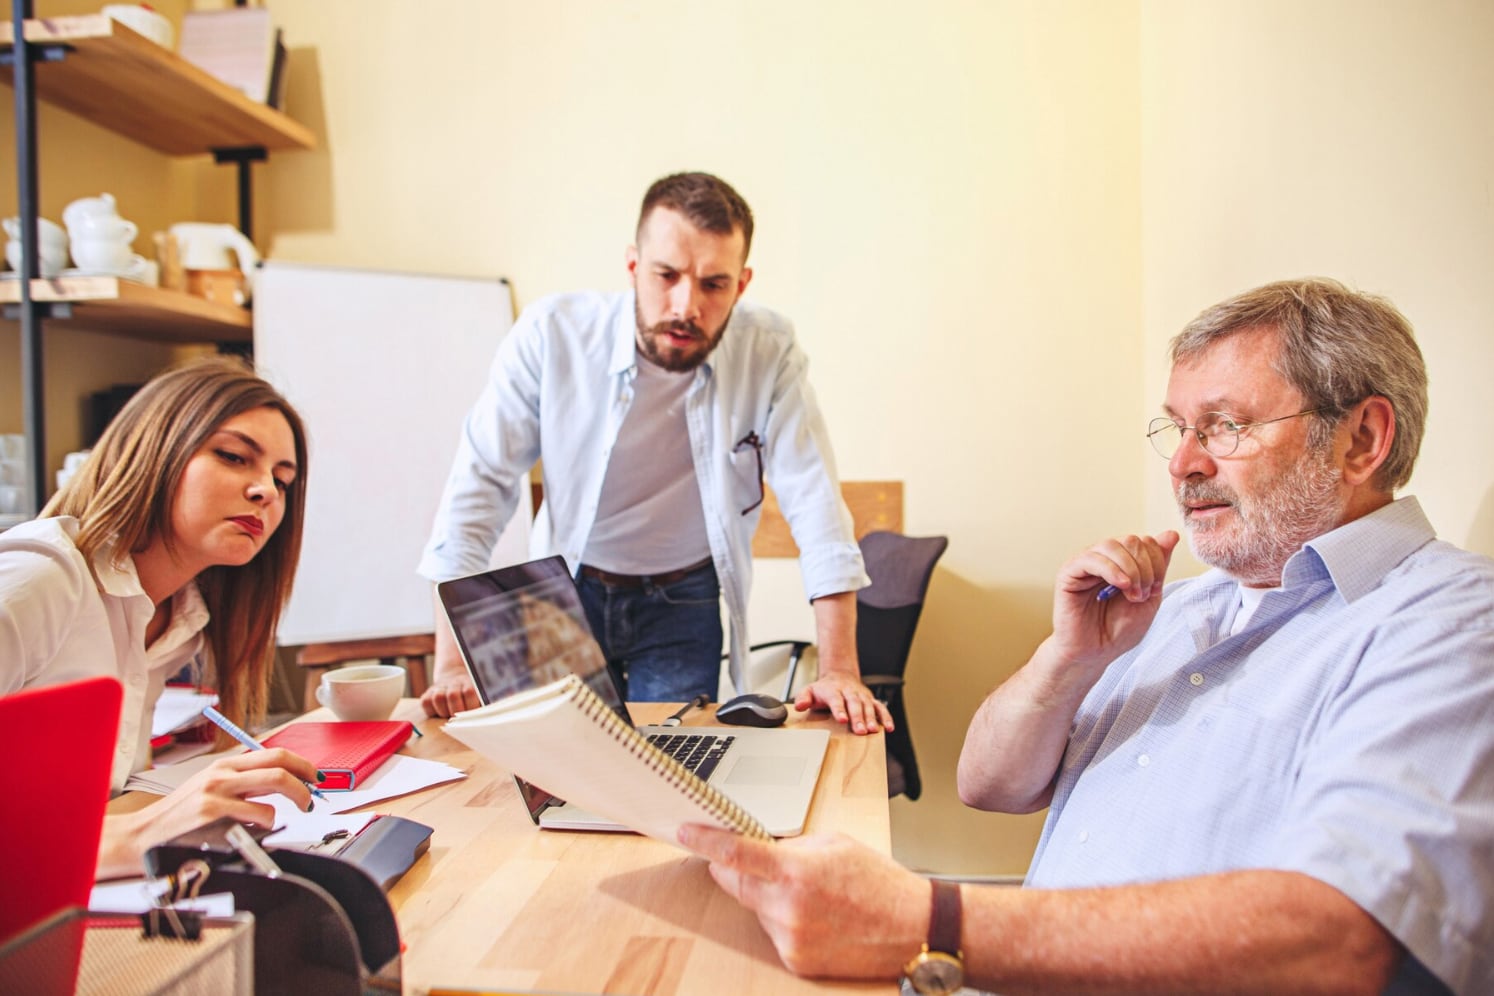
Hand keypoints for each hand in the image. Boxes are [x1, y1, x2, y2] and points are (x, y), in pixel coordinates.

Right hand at [98, 748, 318, 879]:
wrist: (142, 835)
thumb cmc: (179, 817)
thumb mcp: (211, 790)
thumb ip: (243, 785)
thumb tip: (285, 784)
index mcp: (225, 765)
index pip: (275, 754)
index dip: (301, 764)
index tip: (314, 777)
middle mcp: (222, 773)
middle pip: (279, 765)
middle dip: (305, 780)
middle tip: (312, 797)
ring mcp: (217, 791)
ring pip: (274, 785)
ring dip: (292, 801)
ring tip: (292, 813)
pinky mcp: (212, 813)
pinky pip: (257, 814)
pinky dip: (267, 823)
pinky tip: (257, 830)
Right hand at [421, 673, 481, 716]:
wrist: (454, 678)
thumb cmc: (471, 695)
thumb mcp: (480, 696)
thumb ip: (483, 706)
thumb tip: (486, 718)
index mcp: (469, 682)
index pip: (469, 692)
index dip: (471, 706)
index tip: (473, 716)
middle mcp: (453, 683)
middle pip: (453, 696)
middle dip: (457, 711)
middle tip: (460, 718)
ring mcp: (439, 688)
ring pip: (438, 698)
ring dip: (444, 711)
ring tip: (449, 716)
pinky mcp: (427, 694)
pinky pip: (426, 702)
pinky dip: (432, 711)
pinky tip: (439, 713)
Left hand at [678, 824, 926, 979]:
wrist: (913, 928)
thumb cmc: (879, 882)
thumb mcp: (834, 844)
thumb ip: (791, 846)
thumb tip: (759, 848)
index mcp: (796, 870)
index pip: (736, 853)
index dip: (705, 841)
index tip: (686, 832)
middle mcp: (787, 908)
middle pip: (736, 884)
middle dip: (732, 869)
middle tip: (735, 858)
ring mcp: (789, 938)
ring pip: (756, 908)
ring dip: (767, 896)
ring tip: (810, 893)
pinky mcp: (795, 961)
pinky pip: (773, 932)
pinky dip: (783, 920)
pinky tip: (815, 916)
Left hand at [793, 672, 893, 734]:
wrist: (839, 675)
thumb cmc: (823, 689)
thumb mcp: (809, 690)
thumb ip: (803, 698)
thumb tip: (799, 706)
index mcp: (833, 690)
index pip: (836, 699)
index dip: (839, 709)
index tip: (842, 719)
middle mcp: (849, 692)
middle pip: (854, 704)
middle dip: (858, 717)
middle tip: (860, 731)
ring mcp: (861, 695)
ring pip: (868, 706)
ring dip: (871, 718)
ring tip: (873, 730)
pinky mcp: (870, 700)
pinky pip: (880, 707)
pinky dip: (886, 717)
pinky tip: (889, 727)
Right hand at [1051, 530, 1179, 669]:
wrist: (1094, 653)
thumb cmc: (1118, 630)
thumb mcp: (1149, 597)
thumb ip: (1159, 566)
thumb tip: (1171, 534)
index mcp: (1123, 562)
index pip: (1145, 541)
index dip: (1157, 563)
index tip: (1153, 590)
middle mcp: (1104, 558)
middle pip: (1131, 540)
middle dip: (1145, 568)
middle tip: (1141, 594)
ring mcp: (1085, 564)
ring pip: (1112, 545)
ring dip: (1130, 570)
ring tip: (1131, 594)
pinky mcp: (1069, 573)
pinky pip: (1091, 559)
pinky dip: (1111, 569)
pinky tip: (1121, 586)